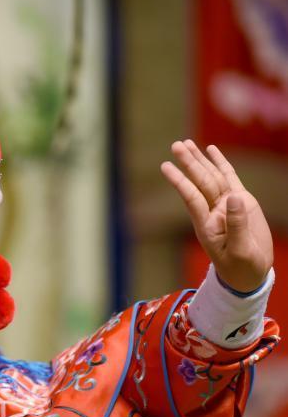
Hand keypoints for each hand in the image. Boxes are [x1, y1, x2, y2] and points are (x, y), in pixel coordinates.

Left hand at [161, 140, 273, 292]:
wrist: (251, 273)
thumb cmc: (242, 266)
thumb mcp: (240, 250)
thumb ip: (236, 225)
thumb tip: (235, 197)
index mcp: (207, 225)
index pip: (191, 198)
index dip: (180, 182)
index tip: (166, 166)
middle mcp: (213, 212)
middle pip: (200, 183)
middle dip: (189, 164)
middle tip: (176, 145)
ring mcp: (226, 205)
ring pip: (211, 177)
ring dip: (199, 160)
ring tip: (186, 143)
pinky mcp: (241, 202)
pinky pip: (229, 178)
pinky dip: (220, 164)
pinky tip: (210, 150)